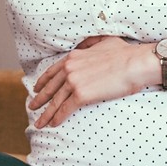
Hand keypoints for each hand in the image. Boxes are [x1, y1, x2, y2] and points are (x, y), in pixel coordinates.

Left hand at [29, 36, 156, 127]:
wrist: (135, 63)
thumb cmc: (125, 53)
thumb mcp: (103, 41)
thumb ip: (90, 43)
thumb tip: (86, 44)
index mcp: (73, 57)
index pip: (52, 72)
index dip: (43, 82)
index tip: (36, 89)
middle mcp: (70, 68)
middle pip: (50, 88)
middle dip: (39, 99)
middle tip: (31, 108)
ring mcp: (74, 82)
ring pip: (55, 102)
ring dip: (46, 114)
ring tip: (39, 123)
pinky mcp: (81, 95)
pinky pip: (65, 109)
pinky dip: (57, 118)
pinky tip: (53, 124)